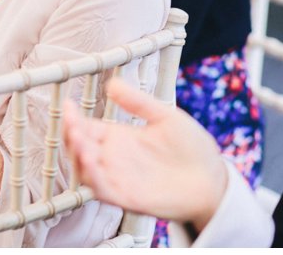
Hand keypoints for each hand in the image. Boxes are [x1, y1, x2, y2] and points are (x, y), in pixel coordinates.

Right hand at [61, 78, 229, 232]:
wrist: (213, 178)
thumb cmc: (192, 147)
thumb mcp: (165, 117)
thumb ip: (138, 102)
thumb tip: (112, 83)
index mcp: (120, 138)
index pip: (87, 128)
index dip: (74, 119)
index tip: (68, 106)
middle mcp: (114, 159)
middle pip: (81, 149)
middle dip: (72, 136)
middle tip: (73, 124)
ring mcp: (119, 179)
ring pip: (87, 171)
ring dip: (78, 156)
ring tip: (79, 139)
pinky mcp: (128, 198)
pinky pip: (103, 191)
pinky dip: (94, 178)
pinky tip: (93, 162)